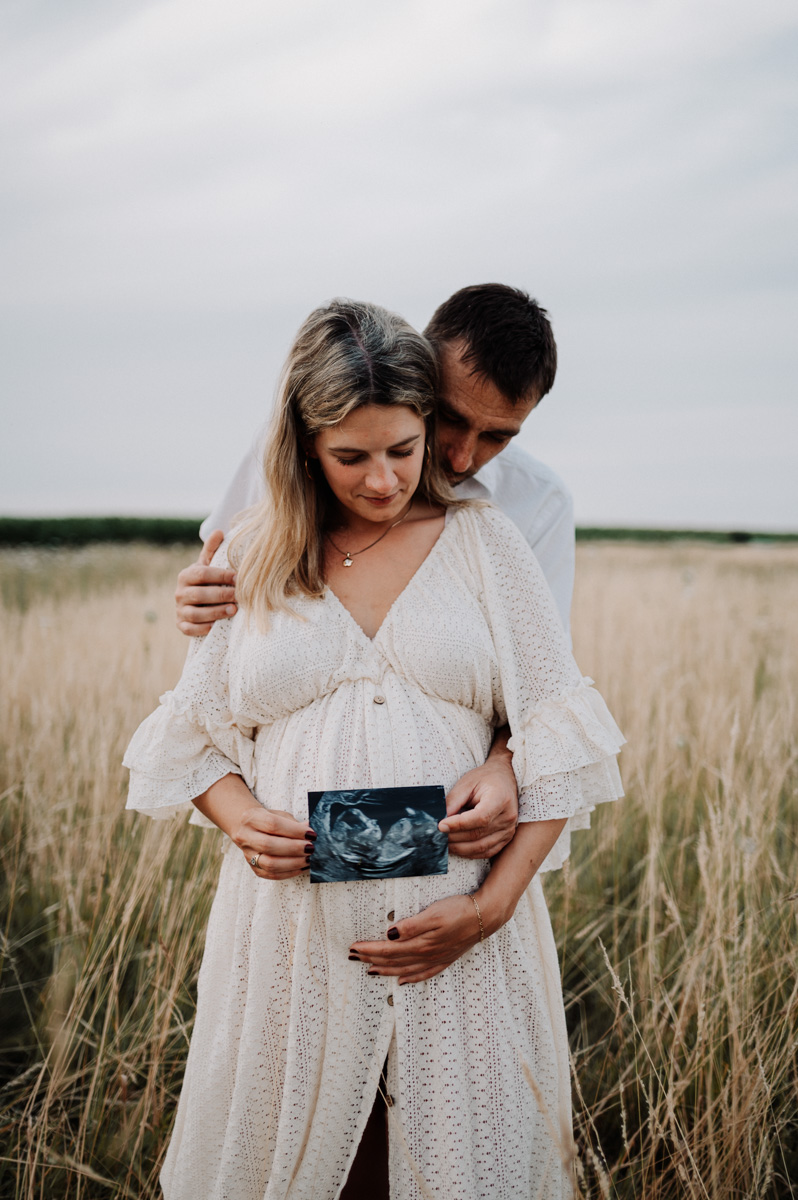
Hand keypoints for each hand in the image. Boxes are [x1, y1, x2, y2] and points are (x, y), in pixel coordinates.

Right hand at [175, 530, 237, 635]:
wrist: (196, 603)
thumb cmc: (207, 582)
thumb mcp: (208, 566)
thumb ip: (212, 550)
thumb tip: (219, 531)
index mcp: (186, 576)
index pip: (202, 574)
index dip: (220, 576)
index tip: (238, 577)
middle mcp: (179, 593)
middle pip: (199, 594)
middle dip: (221, 595)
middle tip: (239, 596)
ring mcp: (179, 610)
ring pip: (195, 614)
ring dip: (215, 612)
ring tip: (233, 610)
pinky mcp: (181, 625)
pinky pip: (190, 629)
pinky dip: (204, 628)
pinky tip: (218, 626)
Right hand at [232, 806, 313, 879]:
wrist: (247, 828)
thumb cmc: (267, 820)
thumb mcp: (279, 815)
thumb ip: (293, 823)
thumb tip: (309, 830)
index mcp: (251, 818)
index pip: (273, 824)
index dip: (294, 830)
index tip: (311, 834)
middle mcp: (245, 836)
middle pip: (268, 845)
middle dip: (294, 848)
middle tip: (310, 848)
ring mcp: (248, 854)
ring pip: (269, 864)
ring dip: (293, 863)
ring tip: (308, 859)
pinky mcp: (253, 868)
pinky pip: (272, 874)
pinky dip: (289, 872)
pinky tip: (301, 867)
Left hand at [349, 894, 488, 984]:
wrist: (486, 916)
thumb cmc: (459, 910)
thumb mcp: (434, 913)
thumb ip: (411, 925)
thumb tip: (389, 934)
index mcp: (421, 943)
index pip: (388, 949)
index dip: (369, 949)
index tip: (353, 947)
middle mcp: (427, 955)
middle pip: (393, 960)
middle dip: (371, 959)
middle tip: (353, 957)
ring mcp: (436, 959)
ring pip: (405, 969)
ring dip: (386, 969)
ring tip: (370, 970)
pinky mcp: (445, 958)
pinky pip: (424, 973)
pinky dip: (411, 978)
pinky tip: (402, 980)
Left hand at [440, 755, 517, 858]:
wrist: (504, 779)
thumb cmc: (485, 779)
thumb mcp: (467, 783)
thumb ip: (454, 801)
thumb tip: (441, 820)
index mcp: (500, 799)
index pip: (479, 818)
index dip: (458, 824)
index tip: (440, 825)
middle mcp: (508, 817)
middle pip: (478, 834)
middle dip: (454, 837)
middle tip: (436, 836)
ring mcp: (508, 830)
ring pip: (481, 847)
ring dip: (459, 848)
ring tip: (443, 843)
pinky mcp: (506, 838)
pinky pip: (487, 852)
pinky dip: (469, 853)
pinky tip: (457, 847)